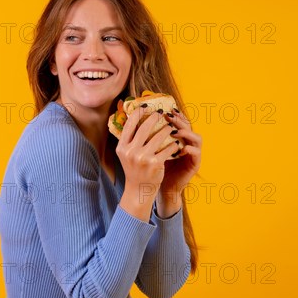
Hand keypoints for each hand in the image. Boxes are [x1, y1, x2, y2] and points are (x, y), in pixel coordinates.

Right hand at [115, 105, 180, 220]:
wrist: (138, 189)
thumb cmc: (134, 169)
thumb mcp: (126, 154)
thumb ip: (129, 139)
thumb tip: (133, 118)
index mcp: (122, 147)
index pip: (129, 125)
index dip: (137, 113)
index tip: (145, 107)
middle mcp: (131, 152)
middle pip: (144, 128)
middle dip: (154, 118)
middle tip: (161, 114)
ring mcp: (143, 158)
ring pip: (158, 136)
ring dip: (167, 130)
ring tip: (170, 128)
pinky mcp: (155, 163)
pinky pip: (167, 148)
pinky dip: (173, 144)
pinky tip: (176, 143)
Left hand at [157, 109, 201, 216]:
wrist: (159, 187)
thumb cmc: (152, 168)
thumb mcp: (149, 150)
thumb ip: (147, 137)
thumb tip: (133, 120)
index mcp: (178, 138)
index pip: (179, 122)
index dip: (174, 115)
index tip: (163, 109)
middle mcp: (188, 143)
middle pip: (188, 126)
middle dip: (179, 120)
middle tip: (168, 116)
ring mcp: (193, 153)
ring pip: (196, 138)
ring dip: (186, 132)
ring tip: (174, 131)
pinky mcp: (195, 164)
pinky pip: (196, 153)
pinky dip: (189, 149)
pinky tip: (180, 148)